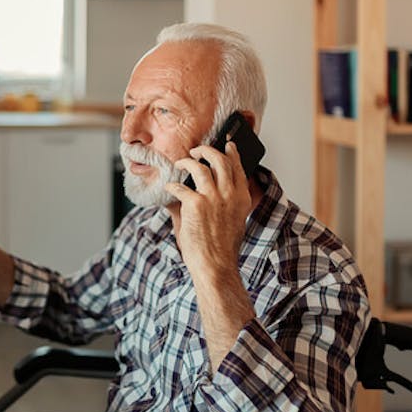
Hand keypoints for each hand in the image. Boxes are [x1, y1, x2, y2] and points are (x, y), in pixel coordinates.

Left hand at [164, 142, 252, 276]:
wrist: (215, 266)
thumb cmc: (221, 249)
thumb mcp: (232, 222)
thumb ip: (224, 203)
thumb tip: (207, 189)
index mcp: (242, 199)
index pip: (239, 168)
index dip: (232, 153)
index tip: (228, 145)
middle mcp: (230, 195)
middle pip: (219, 160)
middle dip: (207, 151)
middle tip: (197, 151)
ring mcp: (213, 198)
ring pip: (200, 166)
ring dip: (187, 161)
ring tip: (180, 163)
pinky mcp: (195, 204)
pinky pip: (180, 187)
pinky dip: (172, 186)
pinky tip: (169, 188)